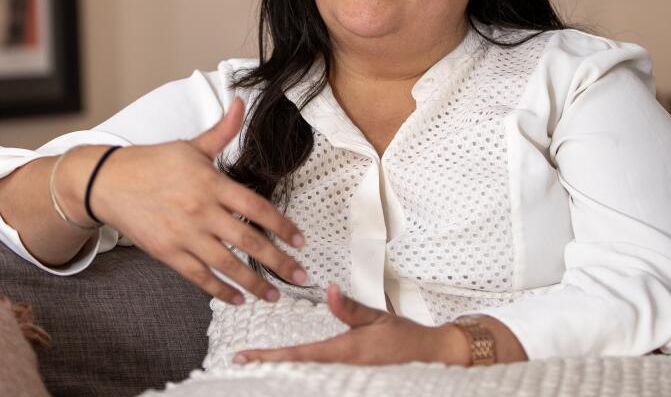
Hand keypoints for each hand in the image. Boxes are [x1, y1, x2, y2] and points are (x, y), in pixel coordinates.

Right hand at [89, 97, 308, 304]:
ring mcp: (184, 234)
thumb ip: (221, 131)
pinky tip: (237, 298)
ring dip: (254, 283)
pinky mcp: (168, 252)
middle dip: (278, 261)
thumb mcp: (191, 146)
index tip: (300, 241)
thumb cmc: (153, 163)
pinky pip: (199, 277)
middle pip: (248, 241)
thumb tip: (239, 103)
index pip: (257, 207)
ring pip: (227, 264)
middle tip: (301, 276)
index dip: (282, 226)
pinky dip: (220, 290)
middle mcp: (201, 210)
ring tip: (274, 295)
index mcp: (211, 183)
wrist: (109, 182)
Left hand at [233, 284, 469, 365]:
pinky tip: (288, 370)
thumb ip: (351, 308)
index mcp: (345, 352)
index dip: (272, 356)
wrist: (431, 358)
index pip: (300, 355)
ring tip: (257, 363)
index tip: (246, 356)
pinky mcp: (352, 379)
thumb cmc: (404, 337)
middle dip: (269, 365)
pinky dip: (301, 372)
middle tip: (240, 360)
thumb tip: (329, 291)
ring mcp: (347, 378)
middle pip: (297, 370)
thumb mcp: (377, 318)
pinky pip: (319, 378)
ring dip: (283, 369)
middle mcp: (342, 369)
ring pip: (307, 376)